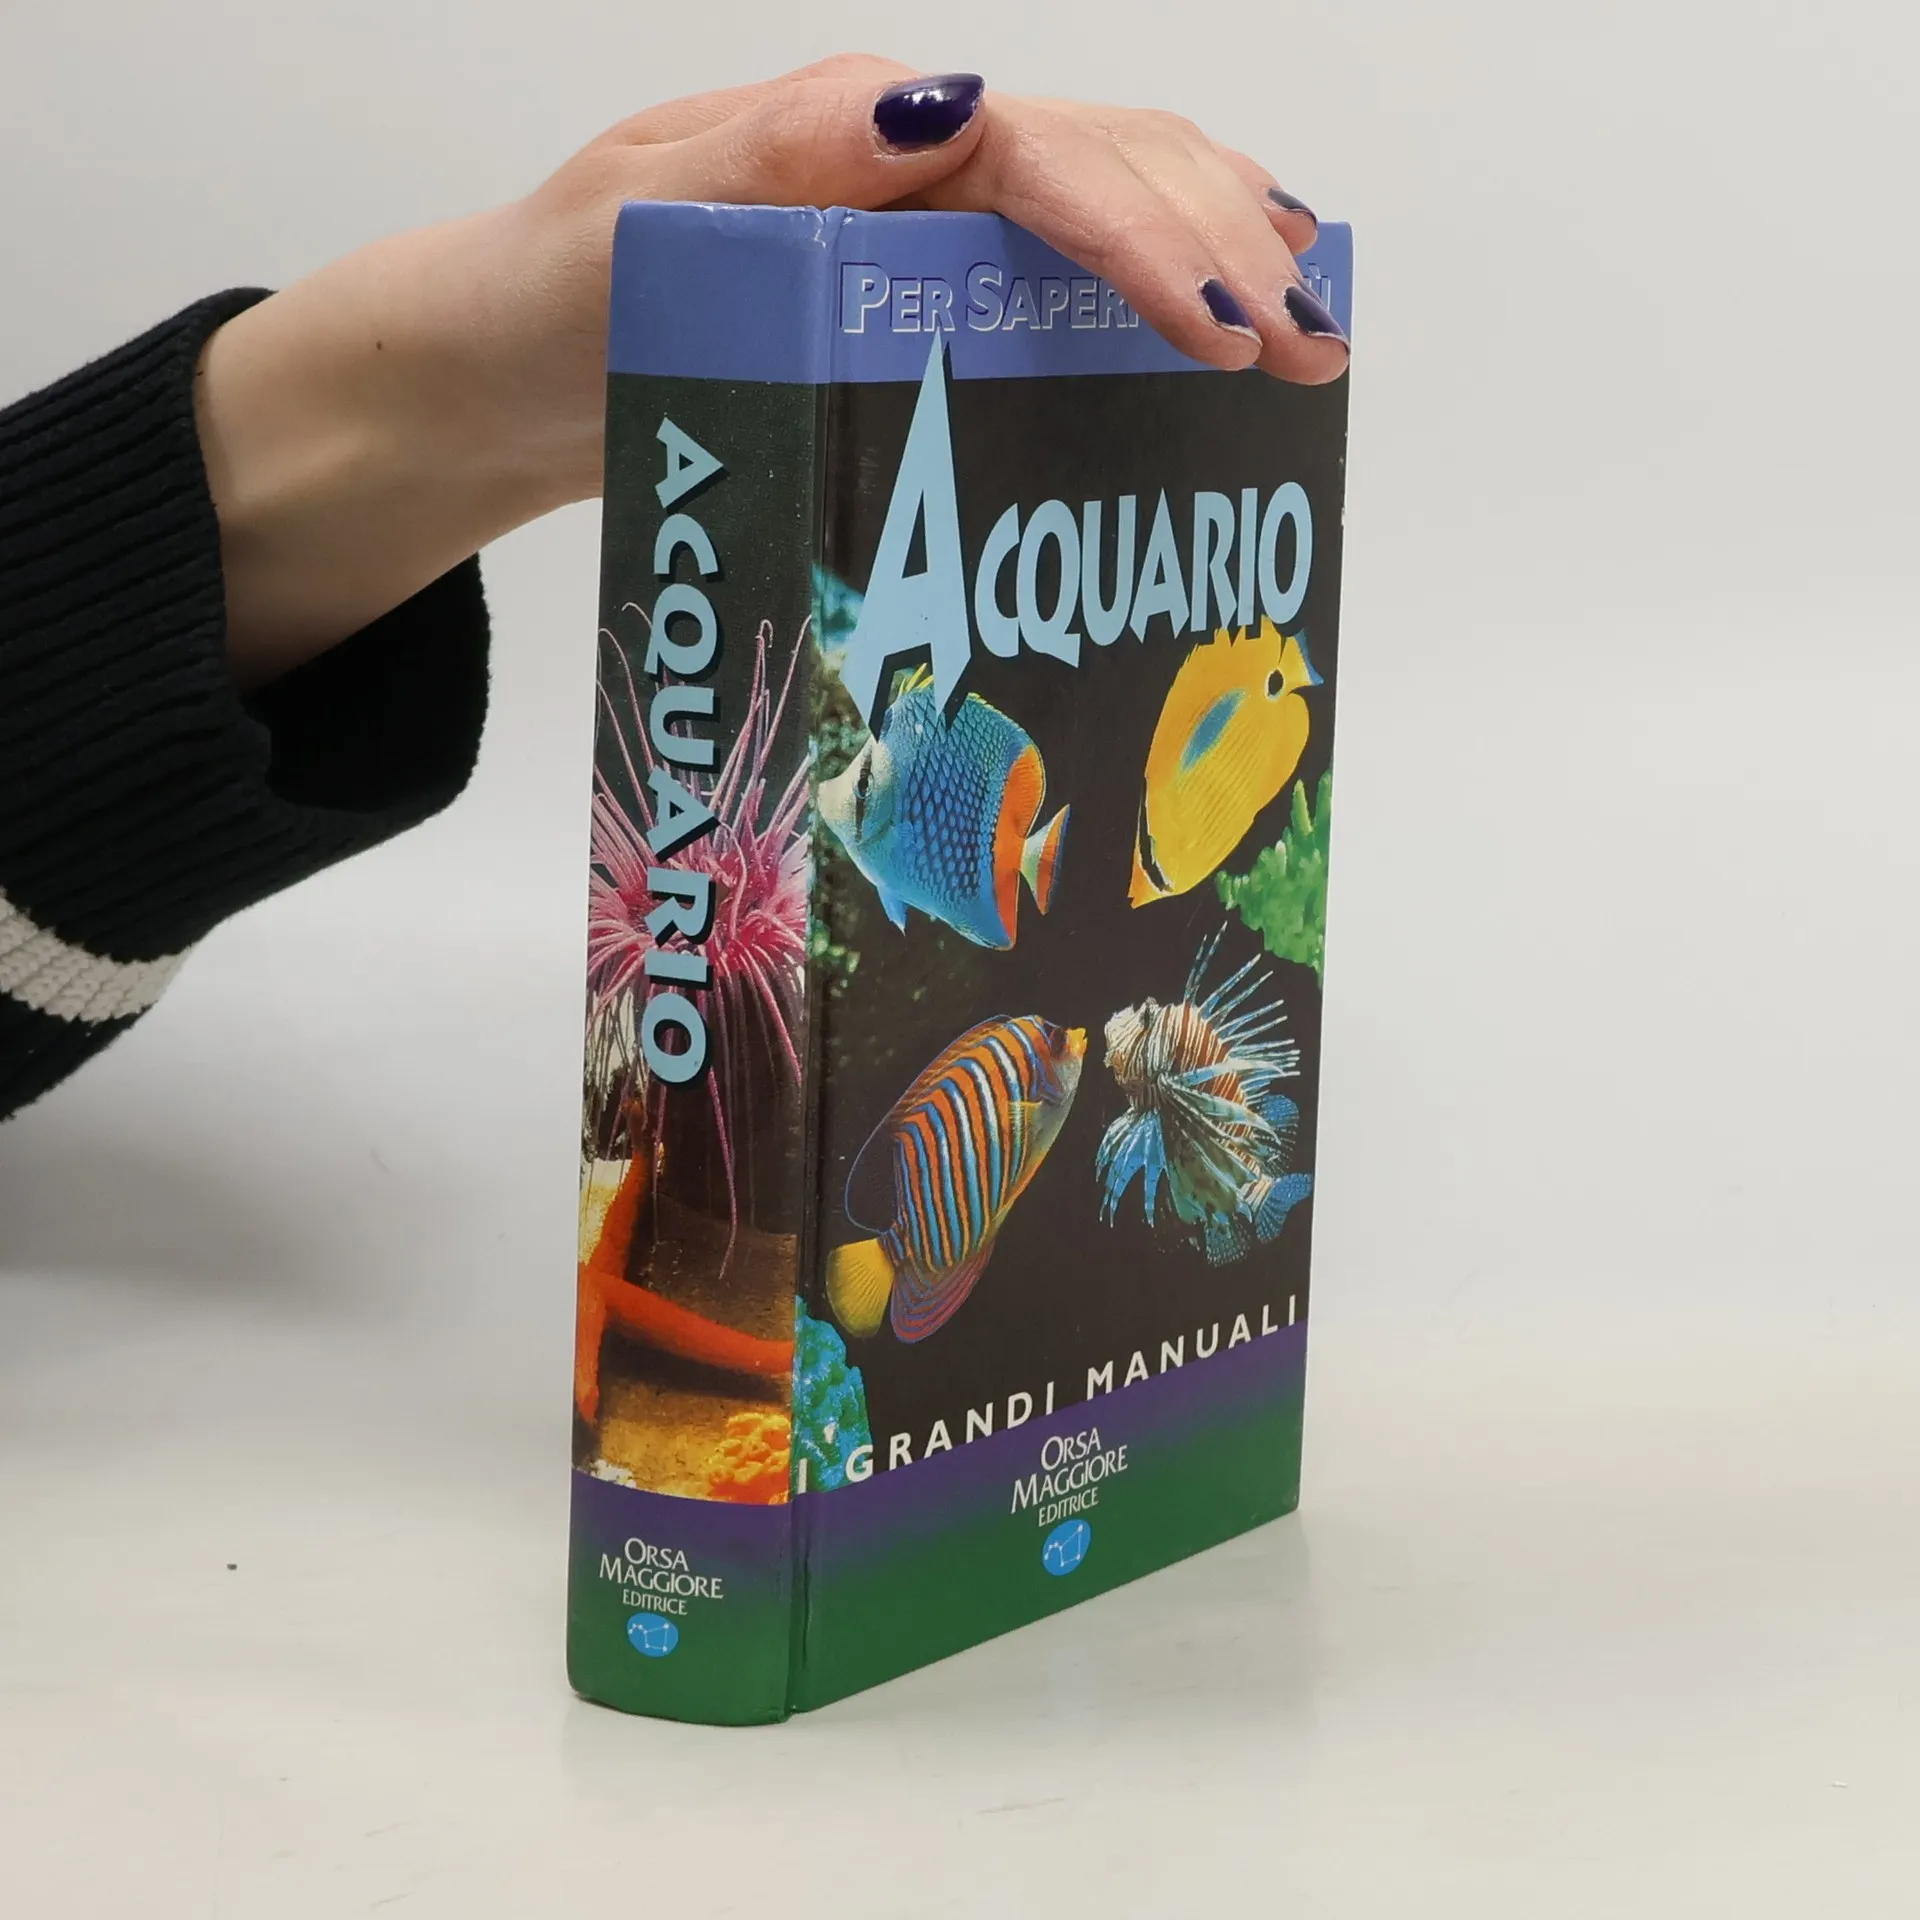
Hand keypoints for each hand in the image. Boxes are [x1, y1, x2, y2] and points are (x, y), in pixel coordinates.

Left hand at [197, 56, 1345, 686]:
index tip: (1218, 332)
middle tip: (1310, 354)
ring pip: (1108, 209)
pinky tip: (1210, 332)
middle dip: (1223, 249)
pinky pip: (1060, 277)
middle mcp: (904, 166)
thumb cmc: (555, 297)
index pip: (1043, 158)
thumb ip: (778, 156)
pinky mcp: (918, 298)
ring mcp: (918, 229)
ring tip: (1309, 334)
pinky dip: (1153, 292)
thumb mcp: (640, 218)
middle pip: (1110, 168)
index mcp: (854, 133)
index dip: (1143, 237)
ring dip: (1219, 258)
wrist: (502, 371)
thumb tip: (939, 104)